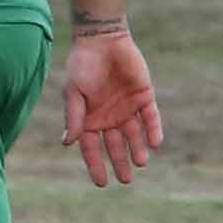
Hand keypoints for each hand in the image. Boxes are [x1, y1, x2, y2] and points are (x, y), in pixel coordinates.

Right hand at [61, 27, 164, 184]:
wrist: (102, 40)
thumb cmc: (82, 66)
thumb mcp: (74, 93)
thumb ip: (74, 117)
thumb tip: (67, 143)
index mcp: (89, 119)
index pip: (91, 148)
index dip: (96, 165)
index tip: (102, 183)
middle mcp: (109, 118)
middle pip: (116, 146)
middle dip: (120, 162)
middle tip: (126, 180)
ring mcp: (128, 109)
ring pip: (135, 135)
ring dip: (138, 149)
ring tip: (141, 162)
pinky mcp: (145, 98)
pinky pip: (151, 118)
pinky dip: (153, 130)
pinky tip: (155, 143)